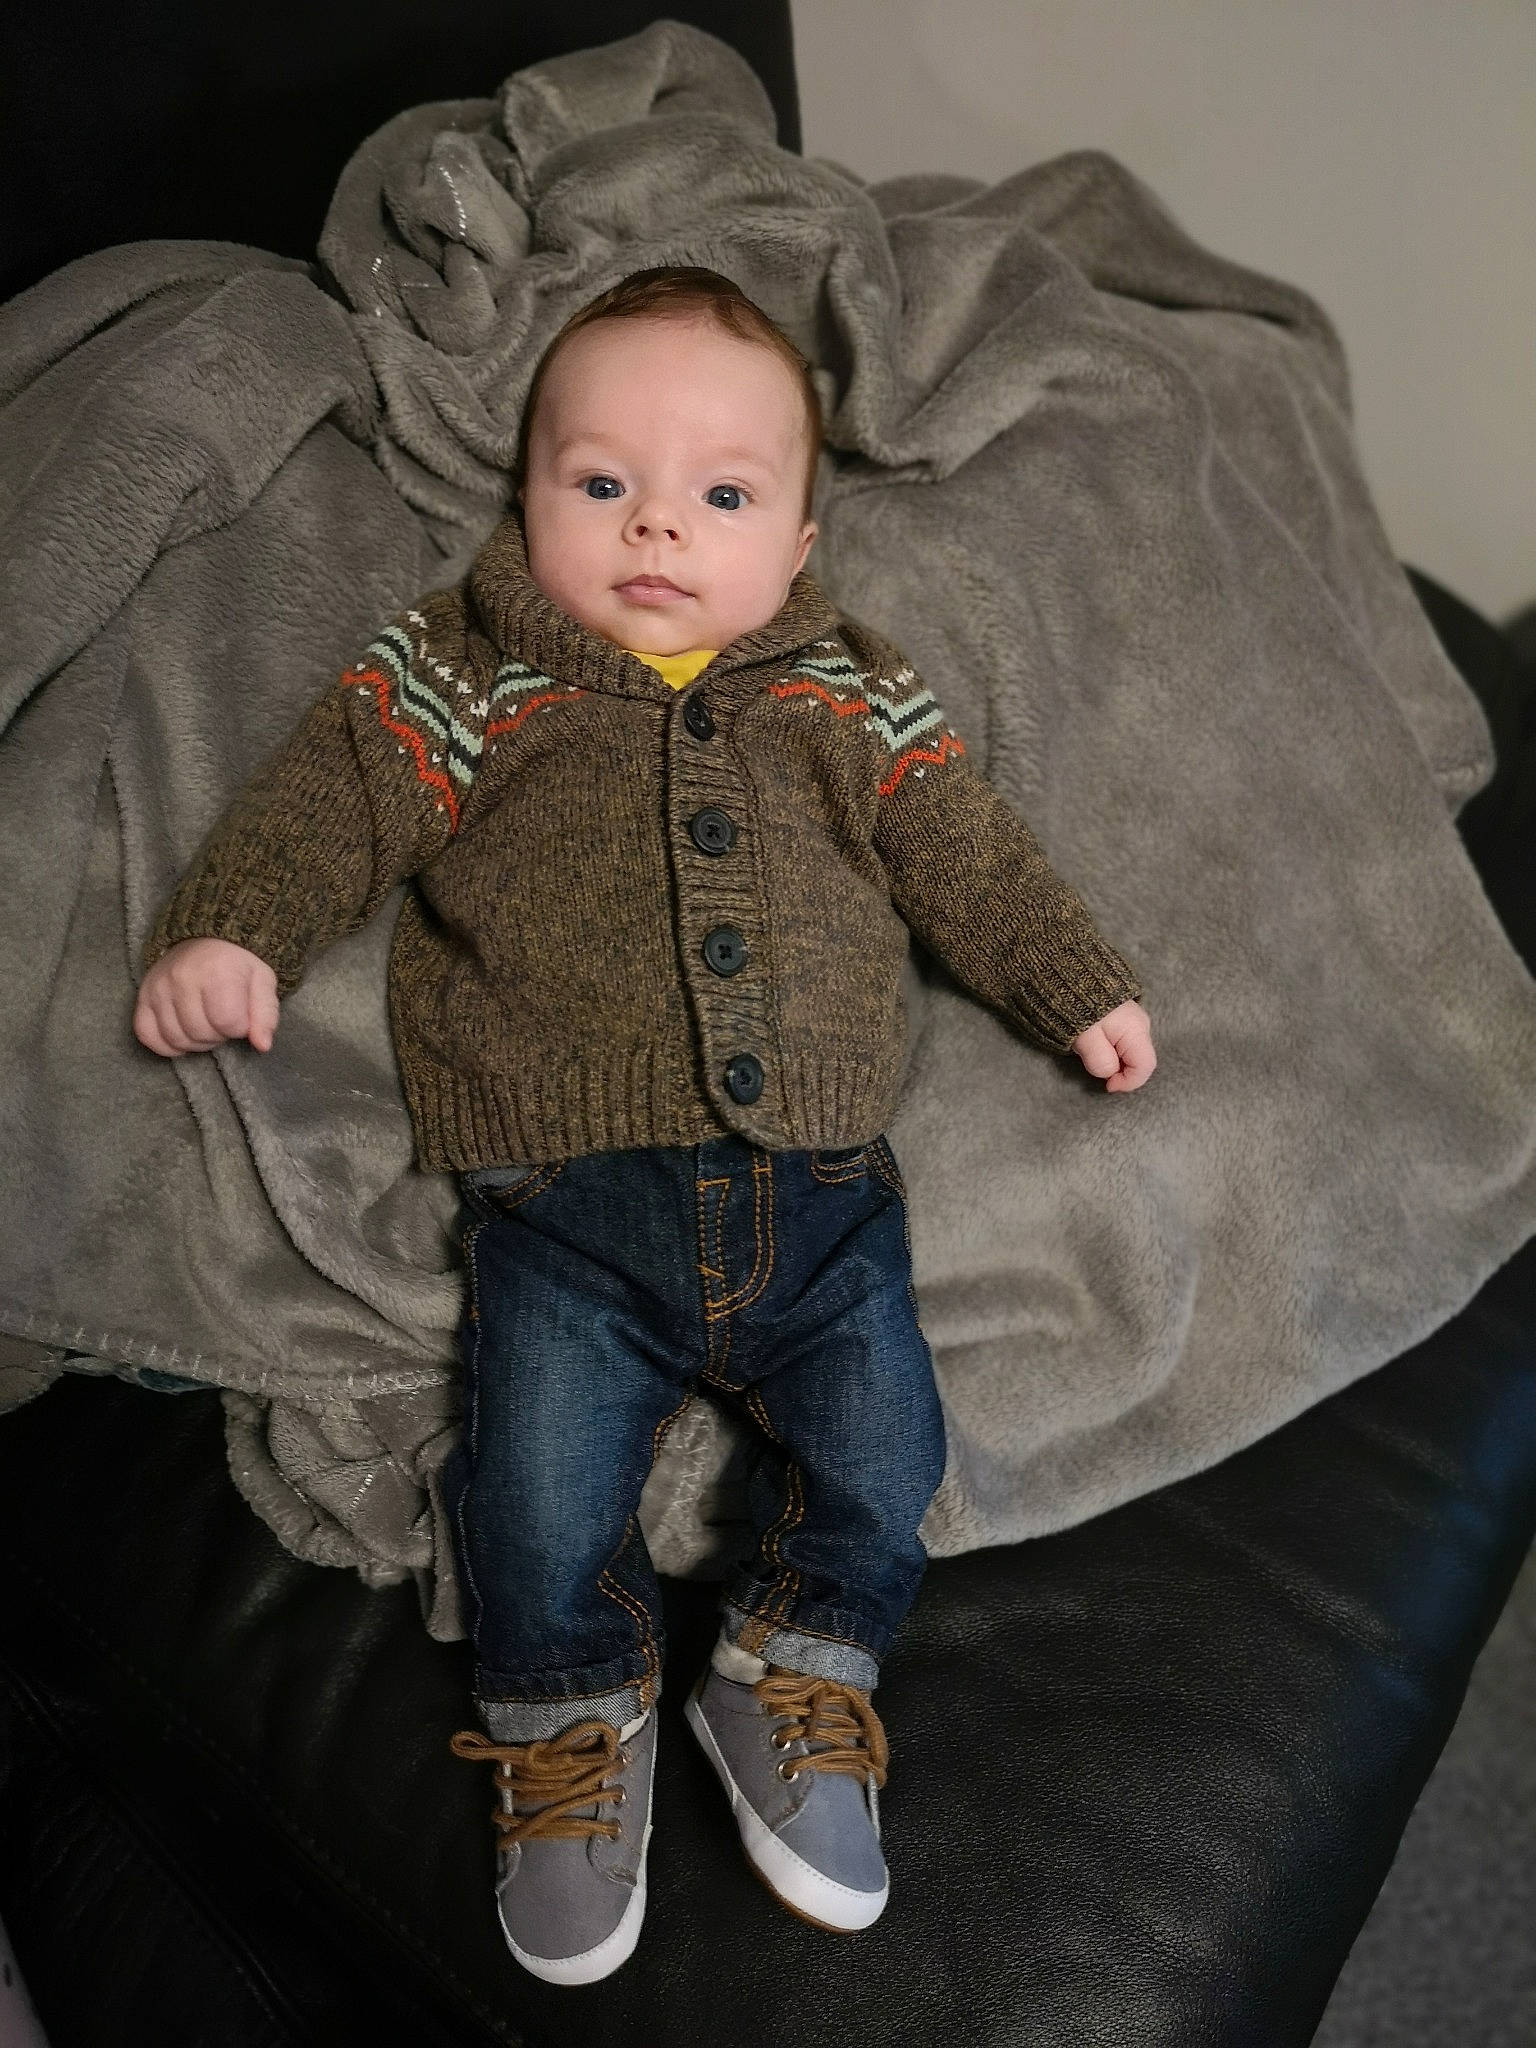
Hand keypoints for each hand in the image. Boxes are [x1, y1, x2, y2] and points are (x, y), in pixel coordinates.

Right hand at [133, 937, 280, 1056]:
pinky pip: (147, 1035)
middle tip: (222, 1019)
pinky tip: (182, 1033)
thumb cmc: (238, 965)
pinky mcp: (143, 996)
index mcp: (217, 972)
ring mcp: (159, 988)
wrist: (207, 940)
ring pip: (176, 1039)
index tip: (240, 1013)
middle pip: (201, 1034)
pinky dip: (166, 1044)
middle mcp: (182, 978)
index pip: (229, 1023)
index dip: (240, 1027)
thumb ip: (266, 1015)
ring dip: (195, 1041)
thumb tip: (262, 1045)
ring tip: (205, 1023)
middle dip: (218, 1035)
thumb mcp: (262, 983)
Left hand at [1070, 998, 1154, 1092]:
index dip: (1128, 1082)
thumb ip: (1100, 1060)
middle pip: (1137, 1059)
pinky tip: (1092, 1042)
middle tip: (1093, 1065)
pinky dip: (1109, 1049)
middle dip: (1119, 1070)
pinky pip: (1120, 1040)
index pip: (1145, 1067)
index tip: (1106, 1085)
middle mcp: (1140, 1024)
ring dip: (1112, 1059)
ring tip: (1089, 1050)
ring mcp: (1131, 1018)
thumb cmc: (1076, 1004)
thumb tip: (1109, 1073)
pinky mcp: (1119, 1015)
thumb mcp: (1085, 1038)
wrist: (1065, 970)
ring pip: (1128, 1051)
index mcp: (1136, 1030)